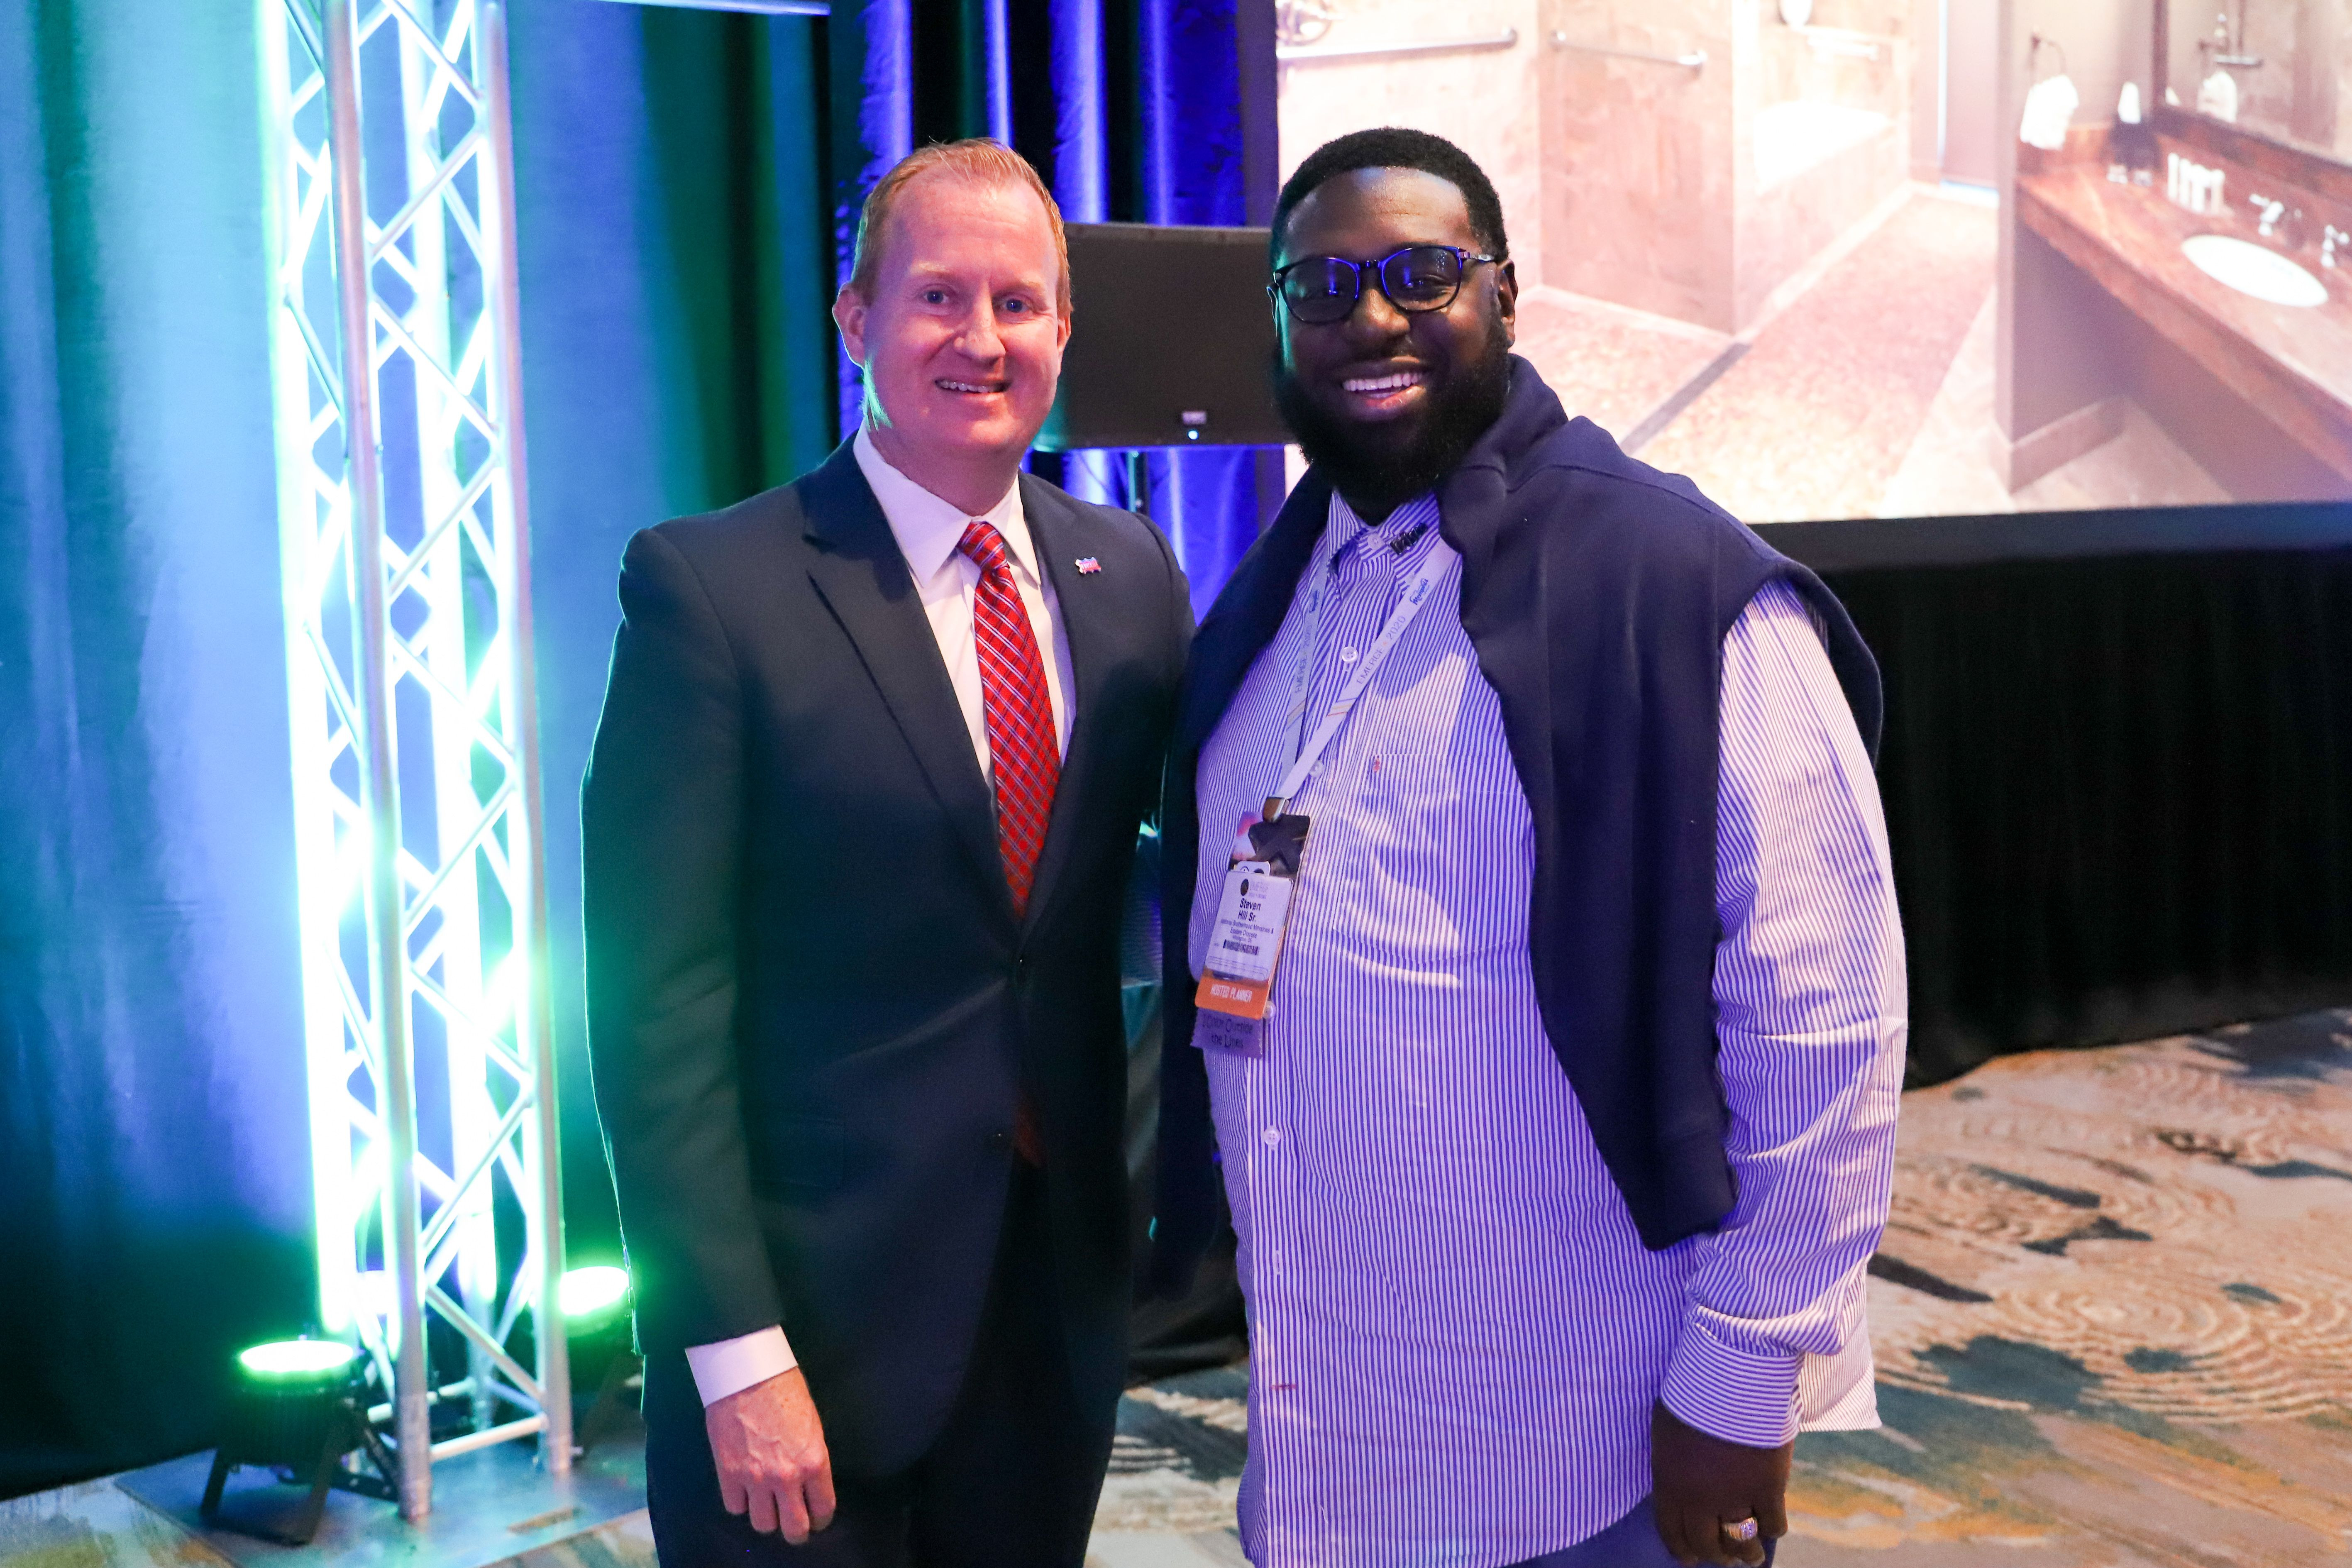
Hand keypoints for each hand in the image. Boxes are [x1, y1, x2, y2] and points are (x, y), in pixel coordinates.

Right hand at [705, 1368, 836, 1542]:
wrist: (747, 1373)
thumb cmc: (785, 1390)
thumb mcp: (812, 1425)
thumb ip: (811, 1459)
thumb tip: (809, 1483)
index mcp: (814, 1462)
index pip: (823, 1509)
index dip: (820, 1518)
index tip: (816, 1518)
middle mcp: (786, 1477)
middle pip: (793, 1529)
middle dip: (796, 1531)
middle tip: (793, 1522)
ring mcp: (755, 1478)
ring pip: (762, 1524)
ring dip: (766, 1516)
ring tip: (766, 1504)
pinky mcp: (728, 1473)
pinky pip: (734, 1507)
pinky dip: (740, 1502)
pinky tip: (744, 1489)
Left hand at [1650, 1399, 1789, 1566]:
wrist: (1730, 1373)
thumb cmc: (1692, 1392)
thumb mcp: (1666, 1431)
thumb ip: (1671, 1464)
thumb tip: (1676, 1486)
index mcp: (1668, 1482)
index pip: (1671, 1531)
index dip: (1681, 1549)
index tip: (1688, 1560)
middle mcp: (1699, 1498)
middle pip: (1707, 1543)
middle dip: (1714, 1555)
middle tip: (1723, 1559)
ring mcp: (1735, 1495)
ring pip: (1740, 1542)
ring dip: (1745, 1553)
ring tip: (1750, 1557)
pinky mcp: (1768, 1488)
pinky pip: (1772, 1524)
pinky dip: (1772, 1529)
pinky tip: (1771, 1527)